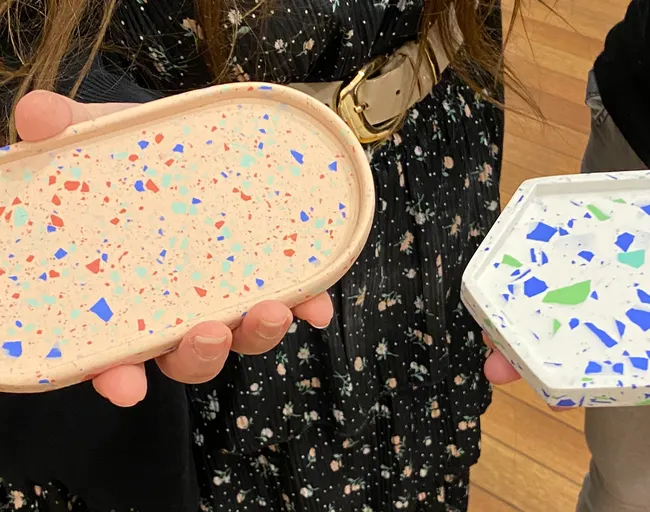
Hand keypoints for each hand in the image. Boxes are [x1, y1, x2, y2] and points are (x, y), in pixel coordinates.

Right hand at [15, 91, 334, 406]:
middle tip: (208, 333)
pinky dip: (306, 304)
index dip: (115, 375)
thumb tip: (35, 115)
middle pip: (185, 356)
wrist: (186, 141)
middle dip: (199, 355)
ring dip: (257, 333)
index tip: (122, 384)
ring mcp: (221, 294)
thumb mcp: (99, 140)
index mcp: (123, 293)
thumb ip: (70, 133)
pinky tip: (316, 301)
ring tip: (271, 310)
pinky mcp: (266, 273)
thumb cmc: (133, 157)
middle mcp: (172, 308)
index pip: (110, 351)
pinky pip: (291, 301)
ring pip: (239, 336)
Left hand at [485, 130, 649, 386]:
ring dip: (544, 285)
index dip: (597, 371)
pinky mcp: (649, 201)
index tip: (550, 389)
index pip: (644, 350)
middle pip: (600, 313)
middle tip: (496, 355)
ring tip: (492, 302)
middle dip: (549, 335)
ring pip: (590, 267)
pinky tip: (529, 236)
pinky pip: (603, 212)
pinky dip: (568, 224)